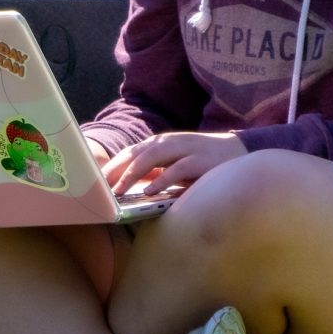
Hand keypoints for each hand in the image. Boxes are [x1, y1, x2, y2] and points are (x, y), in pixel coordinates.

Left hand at [98, 130, 246, 196]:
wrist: (239, 152)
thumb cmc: (202, 161)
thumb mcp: (174, 164)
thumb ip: (154, 172)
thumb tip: (129, 187)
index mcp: (160, 143)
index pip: (129, 153)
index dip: (111, 166)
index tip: (94, 182)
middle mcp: (169, 142)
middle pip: (135, 154)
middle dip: (115, 170)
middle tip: (99, 188)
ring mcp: (185, 149)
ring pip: (152, 158)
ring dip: (132, 174)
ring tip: (117, 191)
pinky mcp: (200, 160)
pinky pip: (177, 169)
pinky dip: (162, 180)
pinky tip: (149, 191)